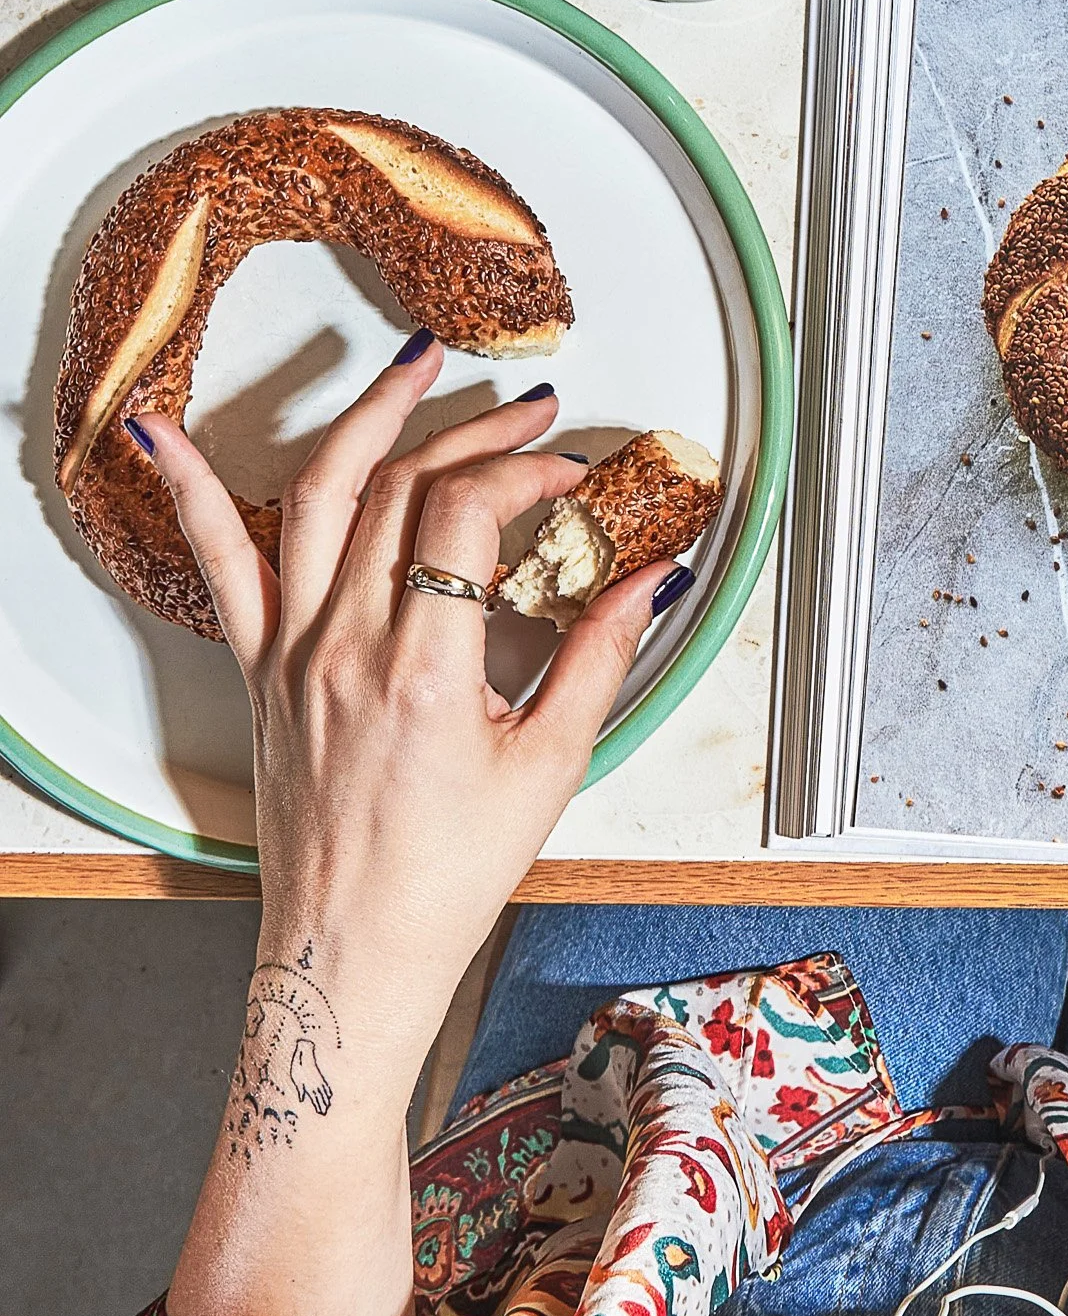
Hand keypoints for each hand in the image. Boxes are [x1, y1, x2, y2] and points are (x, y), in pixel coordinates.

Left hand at [131, 336, 678, 1056]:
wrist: (353, 949)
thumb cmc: (445, 876)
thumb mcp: (551, 765)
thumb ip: (602, 655)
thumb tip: (652, 580)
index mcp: (422, 671)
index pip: (463, 514)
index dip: (524, 472)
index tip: (568, 478)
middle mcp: (344, 648)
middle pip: (402, 488)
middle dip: (478, 434)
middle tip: (532, 416)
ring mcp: (291, 651)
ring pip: (320, 496)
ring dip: (369, 416)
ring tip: (412, 366)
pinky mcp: (261, 667)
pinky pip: (219, 564)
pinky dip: (192, 490)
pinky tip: (166, 434)